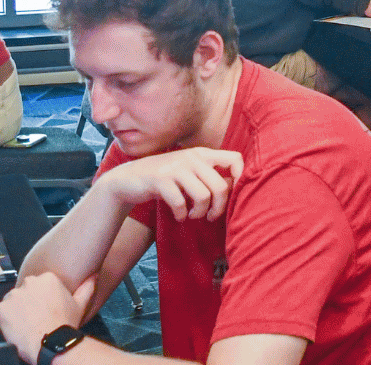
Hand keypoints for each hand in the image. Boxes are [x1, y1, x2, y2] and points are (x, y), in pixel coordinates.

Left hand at [0, 273, 93, 361]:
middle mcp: (29, 283)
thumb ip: (87, 287)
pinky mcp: (2, 308)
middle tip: (36, 317)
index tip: (44, 308)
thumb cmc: (64, 325)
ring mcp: (14, 295)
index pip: (39, 285)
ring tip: (28, 324)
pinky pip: (2, 312)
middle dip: (28, 302)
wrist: (50, 342)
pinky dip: (7, 320)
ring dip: (17, 310)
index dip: (41, 298)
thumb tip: (94, 277)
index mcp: (47, 279)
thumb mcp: (80, 305)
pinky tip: (19, 327)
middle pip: (25, 291)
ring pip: (13, 301)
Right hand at [100, 147, 243, 220]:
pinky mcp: (160, 180)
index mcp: (203, 153)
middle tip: (210, 216)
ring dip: (200, 213)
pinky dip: (182, 215)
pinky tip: (179, 216)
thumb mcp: (190, 172)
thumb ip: (210, 175)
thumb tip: (233, 184)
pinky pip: (181, 203)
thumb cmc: (166, 179)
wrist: (129, 179)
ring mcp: (175, 167)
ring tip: (193, 215)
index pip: (236, 159)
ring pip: (203, 196)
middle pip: (221, 186)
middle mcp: (192, 158)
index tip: (232, 195)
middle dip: (219, 208)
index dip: (240, 178)